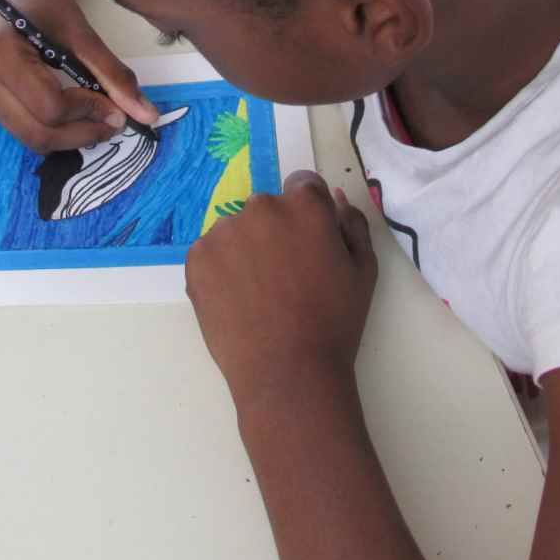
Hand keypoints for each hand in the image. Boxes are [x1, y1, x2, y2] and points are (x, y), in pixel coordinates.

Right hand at [0, 0, 159, 153]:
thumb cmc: (48, 0)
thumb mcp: (83, 32)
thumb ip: (113, 74)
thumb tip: (148, 115)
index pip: (50, 106)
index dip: (89, 110)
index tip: (116, 106)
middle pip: (38, 133)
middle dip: (82, 133)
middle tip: (115, 121)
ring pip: (32, 139)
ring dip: (71, 136)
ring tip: (98, 117)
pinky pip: (25, 131)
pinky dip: (57, 131)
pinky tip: (76, 115)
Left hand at [186, 172, 377, 413]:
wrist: (287, 373)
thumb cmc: (334, 323)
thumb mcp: (364, 271)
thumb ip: (352, 223)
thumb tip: (333, 196)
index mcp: (304, 205)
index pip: (304, 186)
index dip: (310, 216)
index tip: (309, 246)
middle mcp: (260, 207)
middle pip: (268, 208)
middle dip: (277, 232)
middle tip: (286, 278)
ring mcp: (223, 232)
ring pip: (237, 231)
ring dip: (247, 250)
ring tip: (260, 295)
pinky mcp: (196, 258)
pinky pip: (211, 253)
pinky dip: (222, 270)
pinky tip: (238, 301)